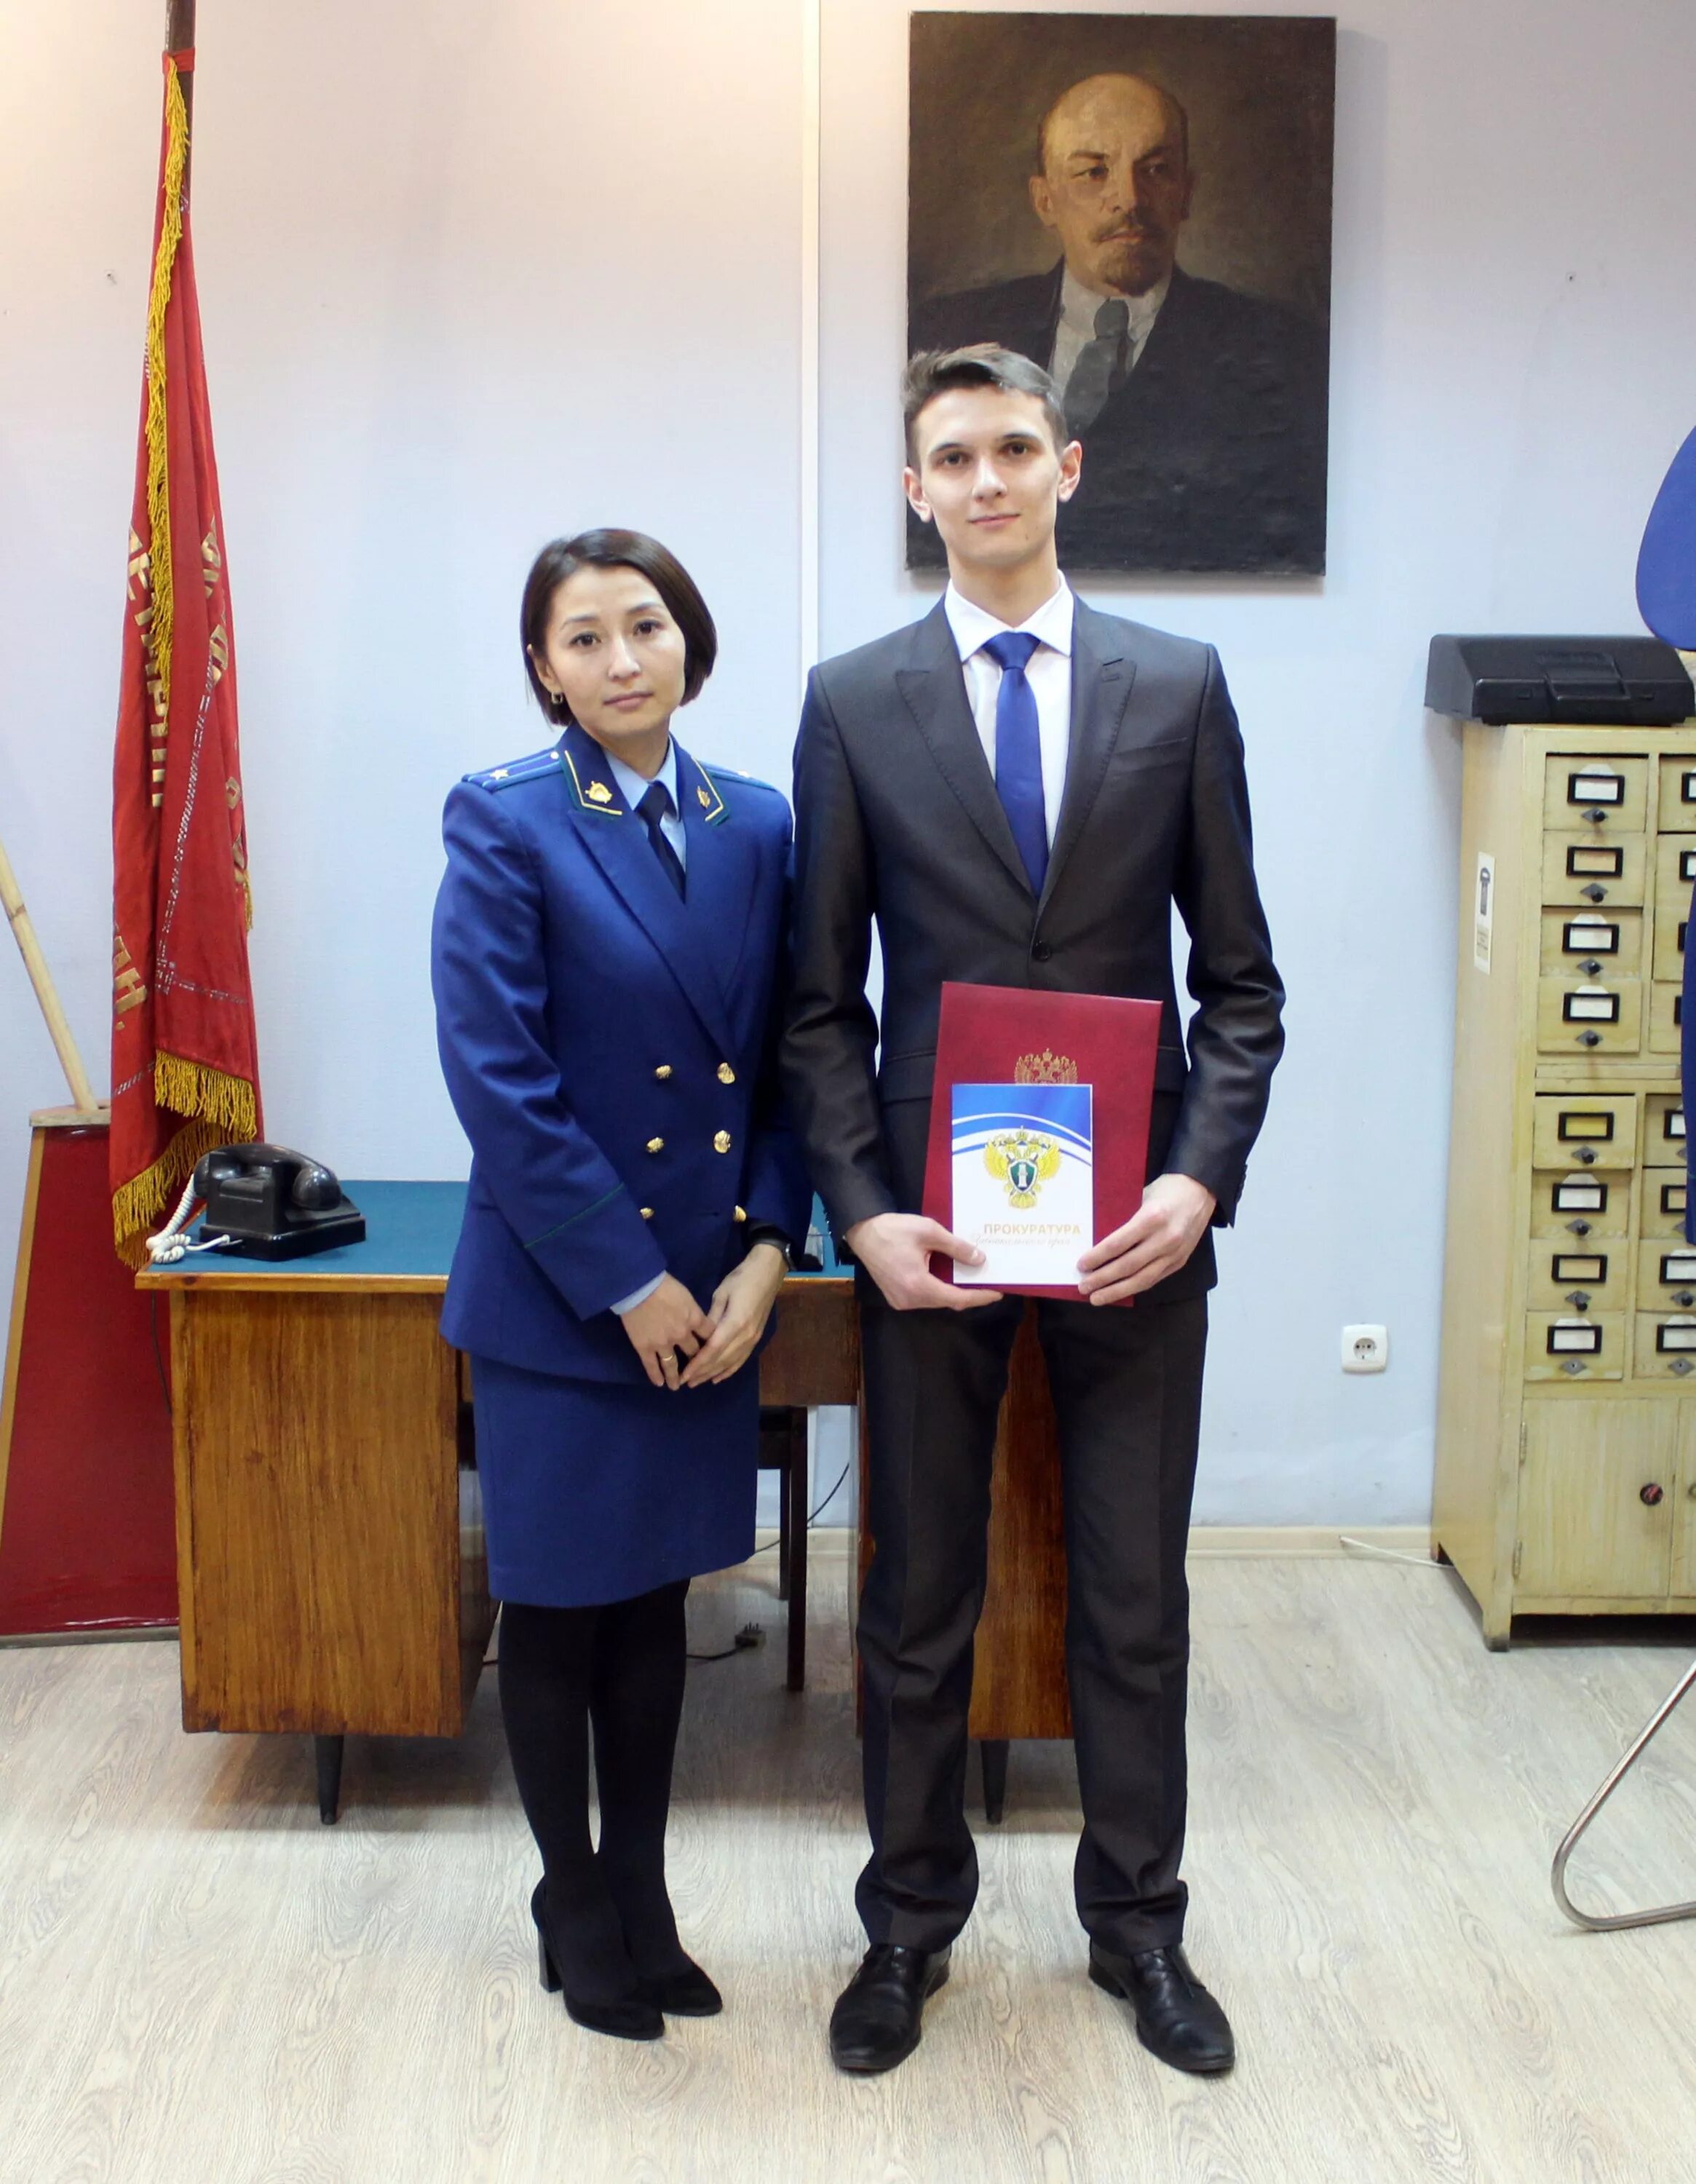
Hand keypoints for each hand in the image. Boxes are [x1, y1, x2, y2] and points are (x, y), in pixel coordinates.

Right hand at [619, 1274, 712, 1388]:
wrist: (639, 1286)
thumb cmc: (663, 1284)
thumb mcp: (686, 1294)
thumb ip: (692, 1310)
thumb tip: (694, 1318)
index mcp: (694, 1319)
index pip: (710, 1336)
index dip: (713, 1343)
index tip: (714, 1351)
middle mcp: (682, 1335)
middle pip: (694, 1353)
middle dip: (696, 1362)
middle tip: (696, 1370)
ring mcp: (663, 1344)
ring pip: (672, 1365)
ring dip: (675, 1377)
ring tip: (677, 1386)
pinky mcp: (645, 1347)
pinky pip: (652, 1365)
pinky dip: (655, 1376)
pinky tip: (659, 1383)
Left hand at [680, 1241, 787, 1385]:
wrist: (768, 1273)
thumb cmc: (741, 1279)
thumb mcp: (721, 1294)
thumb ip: (710, 1318)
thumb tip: (699, 1337)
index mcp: (735, 1323)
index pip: (713, 1350)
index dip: (698, 1364)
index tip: (683, 1374)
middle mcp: (746, 1336)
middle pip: (721, 1360)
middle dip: (702, 1372)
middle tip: (684, 1382)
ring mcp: (753, 1339)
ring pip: (730, 1362)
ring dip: (713, 1374)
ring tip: (697, 1382)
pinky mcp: (757, 1338)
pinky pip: (741, 1359)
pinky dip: (728, 1370)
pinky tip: (718, 1378)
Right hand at [844, 1212, 1003, 1311]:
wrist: (862, 1232)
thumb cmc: (893, 1229)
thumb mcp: (929, 1231)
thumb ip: (956, 1247)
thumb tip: (979, 1260)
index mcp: (917, 1285)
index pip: (956, 1298)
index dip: (979, 1297)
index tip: (998, 1292)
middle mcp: (909, 1299)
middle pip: (947, 1302)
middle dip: (969, 1294)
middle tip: (987, 1282)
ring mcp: (901, 1301)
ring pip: (936, 1301)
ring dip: (953, 1291)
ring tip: (971, 1279)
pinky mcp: (896, 1298)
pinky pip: (924, 1298)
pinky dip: (939, 1290)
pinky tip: (949, 1278)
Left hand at [1076, 1174, 1215, 1305]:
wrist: (1201, 1191)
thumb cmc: (1167, 1190)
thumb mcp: (1142, 1196)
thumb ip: (1125, 1218)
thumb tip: (1096, 1239)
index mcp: (1152, 1218)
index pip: (1118, 1243)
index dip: (1097, 1257)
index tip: (1081, 1265)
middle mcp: (1165, 1238)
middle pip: (1128, 1266)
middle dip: (1102, 1279)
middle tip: (1084, 1286)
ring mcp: (1174, 1253)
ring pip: (1141, 1279)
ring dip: (1116, 1291)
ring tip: (1097, 1298)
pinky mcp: (1180, 1262)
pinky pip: (1154, 1279)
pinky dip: (1134, 1287)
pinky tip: (1119, 1292)